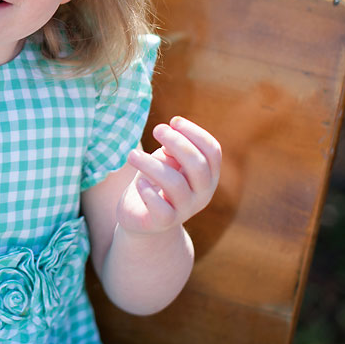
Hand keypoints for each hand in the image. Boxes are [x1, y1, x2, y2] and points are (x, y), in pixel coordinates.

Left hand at [117, 116, 221, 235]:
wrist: (141, 216)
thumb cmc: (155, 181)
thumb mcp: (165, 161)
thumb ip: (172, 152)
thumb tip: (169, 143)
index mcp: (208, 175)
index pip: (212, 151)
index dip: (195, 133)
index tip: (173, 121)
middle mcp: (202, 194)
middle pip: (199, 166)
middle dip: (178, 143)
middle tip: (156, 130)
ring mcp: (185, 210)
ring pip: (175, 184)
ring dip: (151, 164)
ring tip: (132, 155)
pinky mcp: (164, 222)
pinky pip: (161, 208)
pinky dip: (148, 192)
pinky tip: (139, 183)